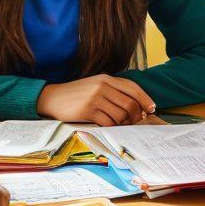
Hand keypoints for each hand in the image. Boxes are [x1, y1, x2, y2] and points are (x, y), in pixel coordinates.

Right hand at [37, 76, 156, 125]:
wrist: (53, 98)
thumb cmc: (77, 94)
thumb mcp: (95, 86)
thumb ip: (113, 91)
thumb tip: (134, 106)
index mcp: (106, 78)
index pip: (132, 87)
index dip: (145, 98)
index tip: (151, 108)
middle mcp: (102, 86)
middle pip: (129, 103)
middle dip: (135, 116)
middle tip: (134, 122)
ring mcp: (95, 98)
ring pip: (120, 114)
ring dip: (122, 123)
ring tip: (118, 124)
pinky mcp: (88, 110)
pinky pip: (108, 122)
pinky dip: (111, 127)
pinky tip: (108, 126)